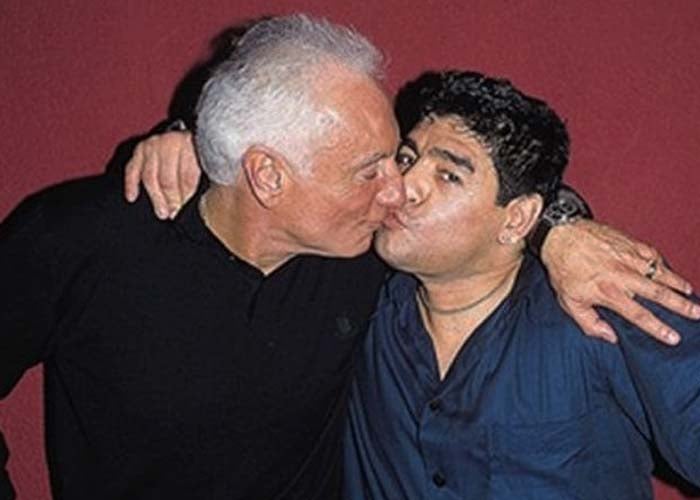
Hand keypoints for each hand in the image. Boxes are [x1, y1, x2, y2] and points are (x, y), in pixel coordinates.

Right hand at [124, 131, 200, 218]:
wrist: (189, 138)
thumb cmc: (198, 154)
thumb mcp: (205, 165)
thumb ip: (199, 181)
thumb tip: (193, 204)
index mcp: (191, 145)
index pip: (186, 176)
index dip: (185, 196)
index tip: (184, 210)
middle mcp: (170, 142)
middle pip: (167, 178)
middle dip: (170, 199)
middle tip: (172, 214)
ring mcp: (153, 144)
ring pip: (150, 176)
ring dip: (155, 196)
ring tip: (161, 211)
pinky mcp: (140, 148)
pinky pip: (132, 168)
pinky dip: (131, 183)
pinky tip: (132, 197)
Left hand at [541, 219, 699, 344]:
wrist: (560, 234)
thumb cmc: (562, 268)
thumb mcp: (568, 301)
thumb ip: (589, 323)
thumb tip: (610, 337)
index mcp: (609, 292)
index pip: (639, 315)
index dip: (658, 328)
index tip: (673, 338)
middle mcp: (623, 275)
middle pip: (659, 294)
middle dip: (681, 306)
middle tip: (698, 315)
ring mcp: (629, 258)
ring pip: (660, 273)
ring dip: (678, 284)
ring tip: (690, 295)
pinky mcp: (630, 243)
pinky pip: (653, 255)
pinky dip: (664, 265)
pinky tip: (669, 272)